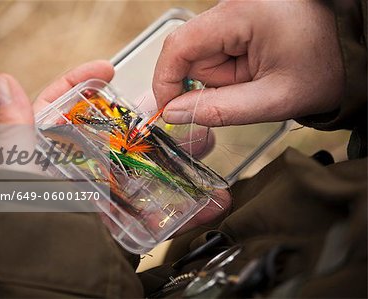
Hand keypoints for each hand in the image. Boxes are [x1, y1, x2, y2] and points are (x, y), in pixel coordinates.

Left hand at [0, 60, 230, 234]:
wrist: (55, 271)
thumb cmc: (31, 219)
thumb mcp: (23, 171)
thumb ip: (16, 130)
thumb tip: (2, 81)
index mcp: (53, 152)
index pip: (62, 107)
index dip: (81, 83)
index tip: (107, 70)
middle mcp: (80, 168)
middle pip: (116, 133)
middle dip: (148, 121)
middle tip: (172, 109)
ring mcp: (105, 192)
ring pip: (144, 165)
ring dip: (177, 156)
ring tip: (203, 144)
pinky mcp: (124, 219)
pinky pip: (157, 206)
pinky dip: (185, 203)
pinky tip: (209, 197)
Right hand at [153, 0, 343, 126]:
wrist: (349, 53)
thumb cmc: (323, 69)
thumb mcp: (271, 99)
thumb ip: (218, 110)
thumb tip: (173, 113)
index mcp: (243, 15)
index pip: (179, 45)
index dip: (165, 80)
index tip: (167, 111)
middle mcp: (234, 5)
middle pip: (190, 52)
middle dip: (208, 82)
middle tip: (244, 91)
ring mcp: (235, 11)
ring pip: (202, 54)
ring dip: (221, 77)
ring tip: (257, 78)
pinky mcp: (237, 19)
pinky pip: (215, 50)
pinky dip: (228, 69)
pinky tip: (253, 70)